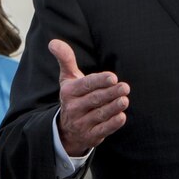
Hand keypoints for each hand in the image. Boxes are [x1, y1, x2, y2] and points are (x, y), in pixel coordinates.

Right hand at [52, 39, 129, 156]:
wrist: (65, 130)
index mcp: (69, 92)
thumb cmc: (74, 97)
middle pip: (95, 99)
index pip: (86, 85)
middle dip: (110, 93)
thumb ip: (66, 60)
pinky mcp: (90, 136)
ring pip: (100, 114)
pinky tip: (121, 117)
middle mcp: (73, 108)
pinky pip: (103, 130)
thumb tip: (53, 42)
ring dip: (113, 107)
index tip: (112, 78)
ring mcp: (81, 123)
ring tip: (124, 100)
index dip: (99, 81)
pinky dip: (112, 124)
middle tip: (125, 87)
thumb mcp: (68, 80)